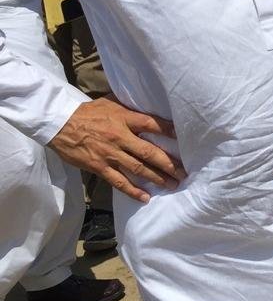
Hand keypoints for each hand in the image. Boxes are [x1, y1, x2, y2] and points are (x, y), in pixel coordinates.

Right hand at [50, 98, 183, 202]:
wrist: (61, 124)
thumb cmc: (89, 112)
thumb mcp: (112, 102)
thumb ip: (131, 106)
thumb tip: (150, 103)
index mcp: (125, 119)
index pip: (152, 124)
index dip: (169, 131)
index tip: (183, 137)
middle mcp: (121, 137)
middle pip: (149, 152)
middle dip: (169, 164)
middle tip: (184, 172)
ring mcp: (110, 154)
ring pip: (138, 169)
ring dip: (157, 178)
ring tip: (173, 185)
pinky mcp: (99, 167)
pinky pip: (119, 181)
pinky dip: (133, 190)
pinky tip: (145, 197)